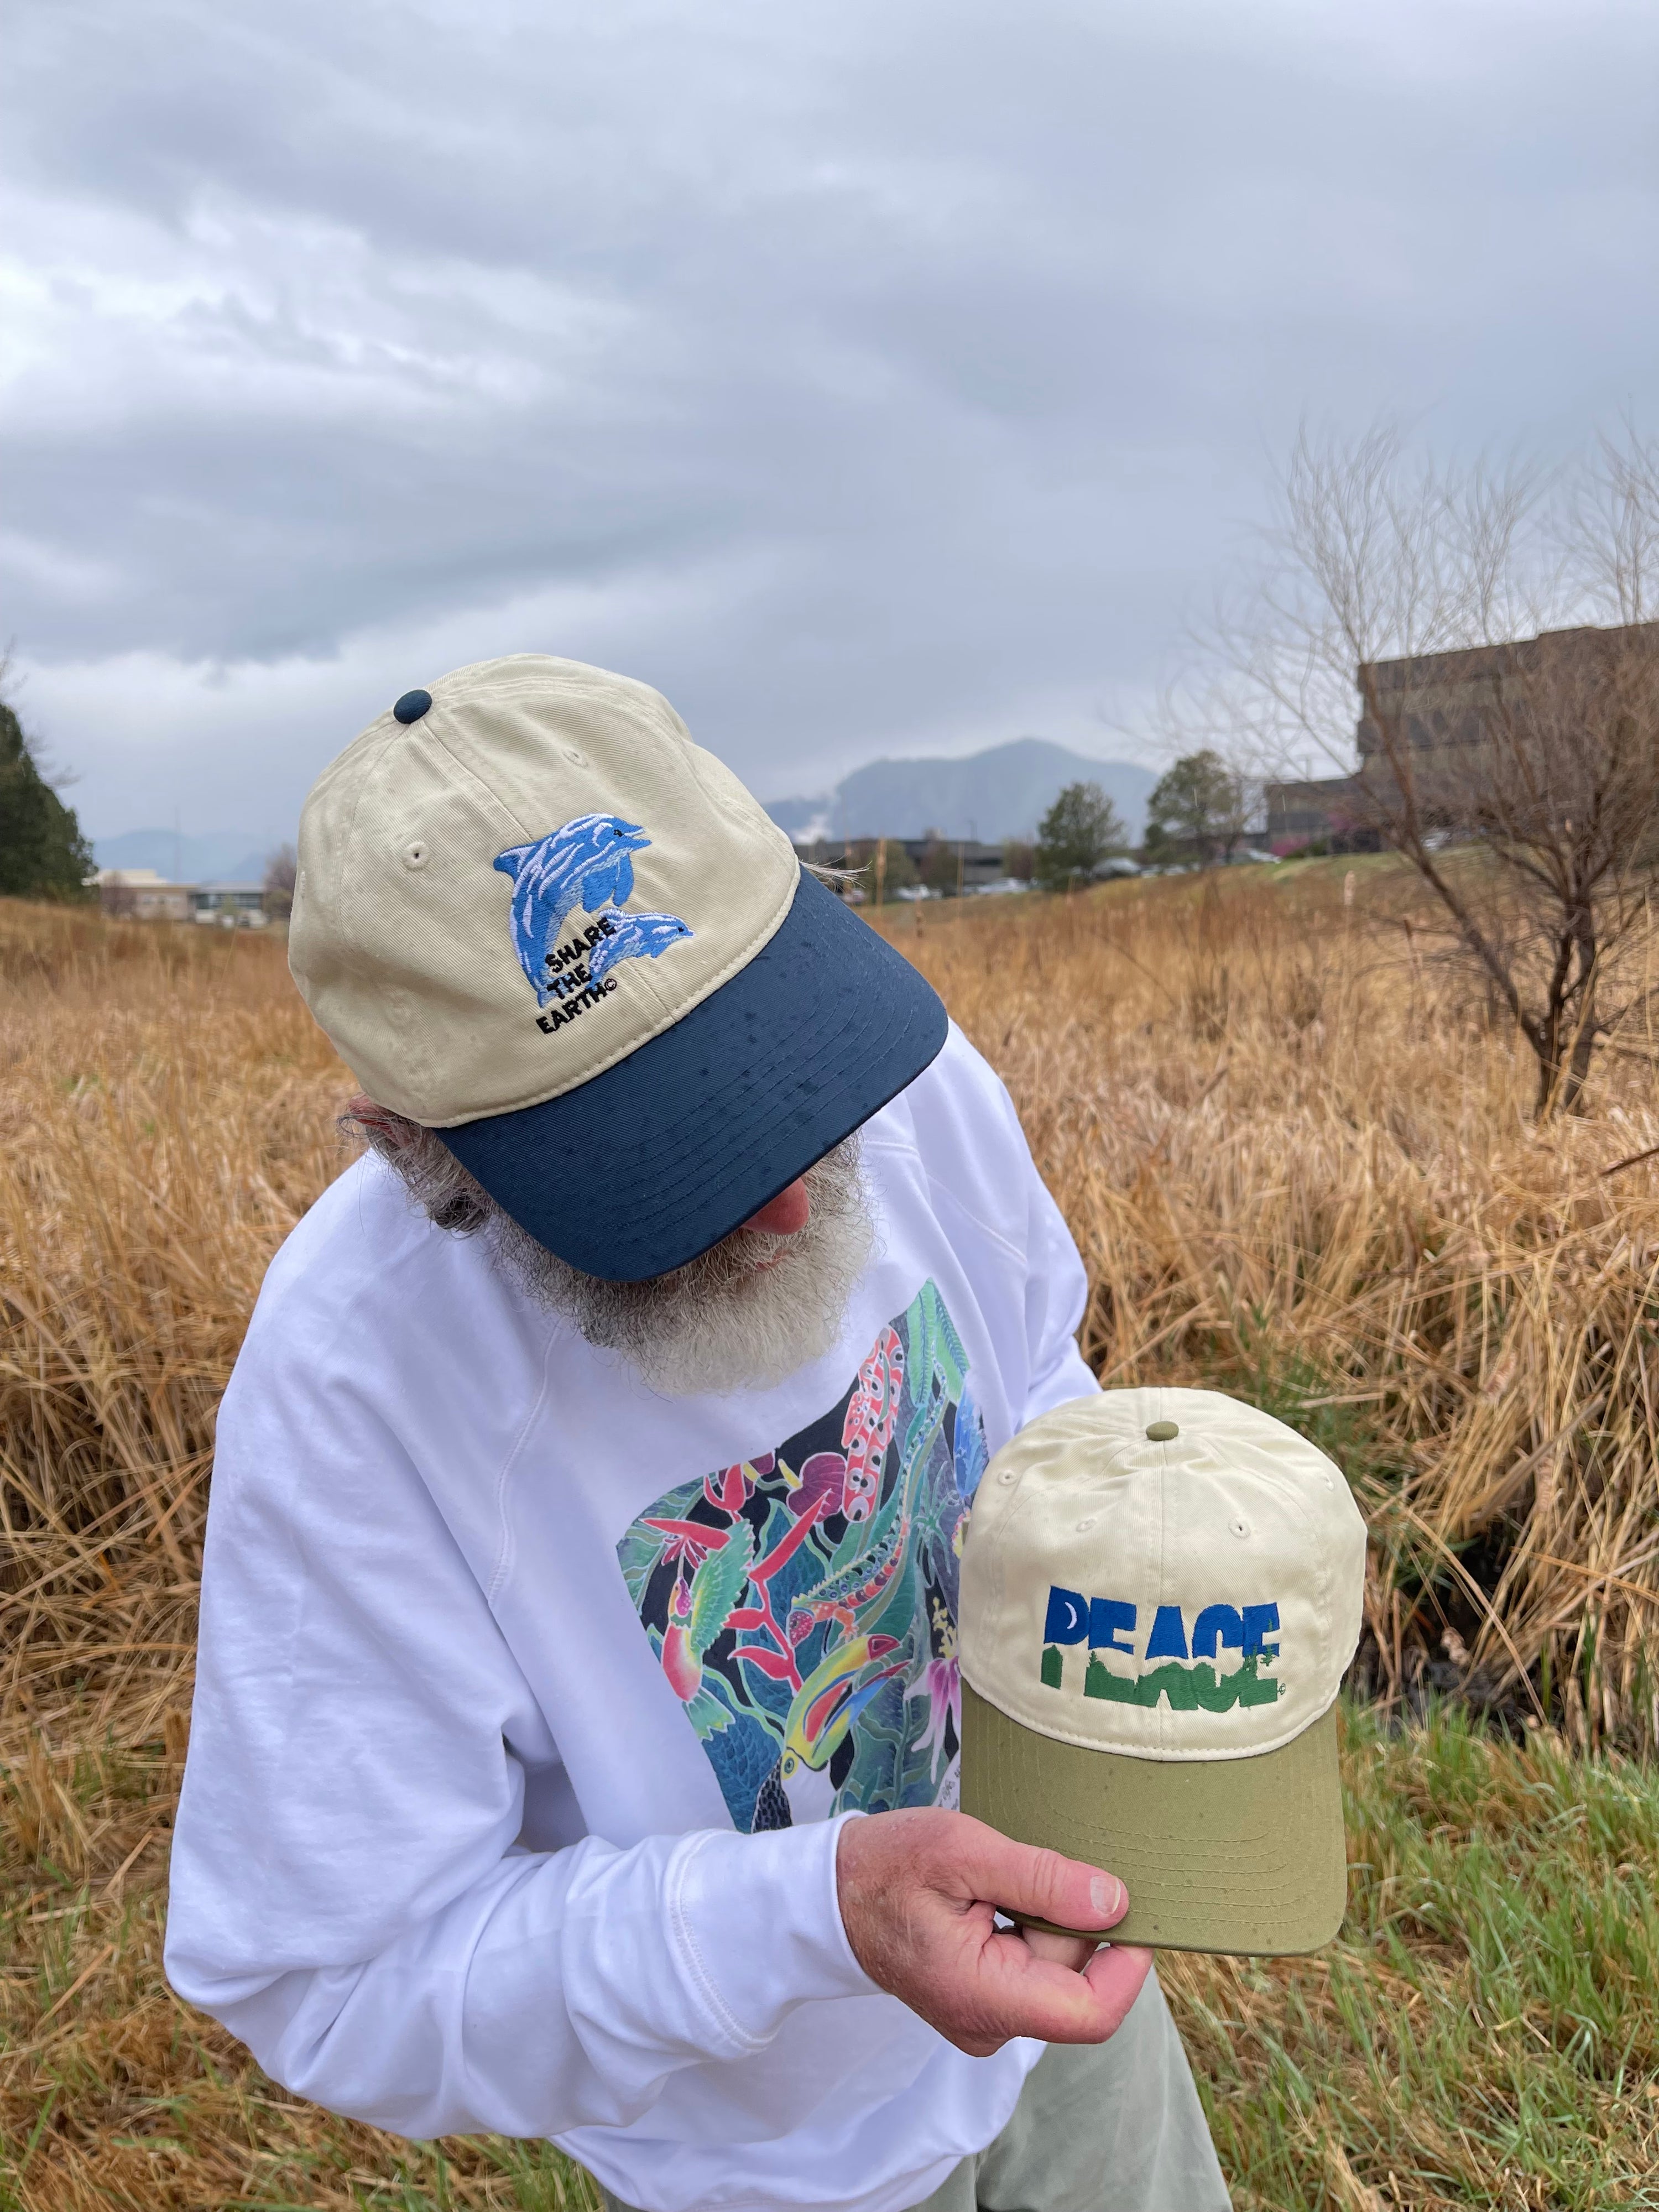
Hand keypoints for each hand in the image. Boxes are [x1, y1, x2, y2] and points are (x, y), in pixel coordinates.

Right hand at [835, 1808, 1152, 2057]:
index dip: (1127, 1964)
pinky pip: (1036, 1968)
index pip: (1091, 2014)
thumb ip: (1041, 1879)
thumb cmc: (888, 1865)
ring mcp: (987, 2018)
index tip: (1132, 1904)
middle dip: (1069, 1918)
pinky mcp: (985, 2002)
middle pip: (1076, 1979)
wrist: (832, 1892)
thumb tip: (1115, 1904)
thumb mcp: (962, 1850)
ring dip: (1047, 1918)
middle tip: (1020, 1867)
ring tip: (996, 1881)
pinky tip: (993, 1898)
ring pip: (1058, 1971)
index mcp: (983, 1998)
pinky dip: (1030, 1926)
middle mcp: (990, 2026)